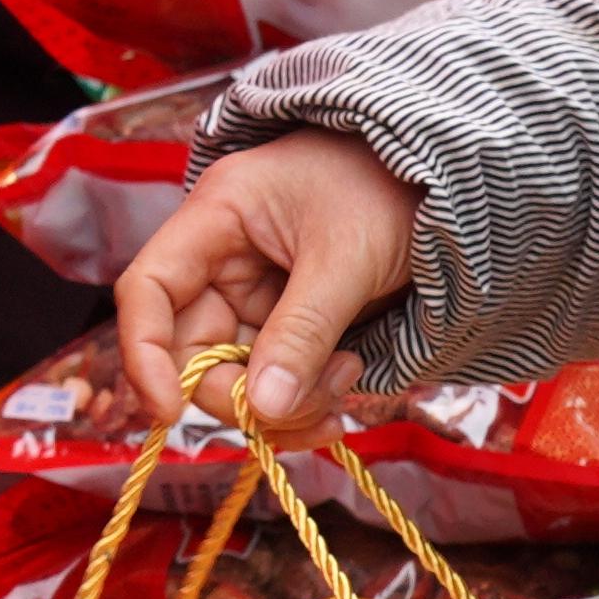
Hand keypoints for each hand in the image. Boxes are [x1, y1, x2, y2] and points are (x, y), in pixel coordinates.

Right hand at [109, 128, 430, 440]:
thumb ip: (302, 332)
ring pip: (237, 377)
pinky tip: (344, 391)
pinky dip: (303, 402)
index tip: (172, 412)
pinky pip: (274, 381)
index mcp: (217, 217)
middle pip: (193, 350)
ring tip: (345, 384)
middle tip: (310, 409)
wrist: (453, 185)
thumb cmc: (392, 188)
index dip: (144, 354)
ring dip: (284, 405)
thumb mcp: (348, 258)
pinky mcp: (289, 324)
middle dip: (242, 395)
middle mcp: (224, 260)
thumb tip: (261, 409)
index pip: (150, 290)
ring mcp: (256, 296)